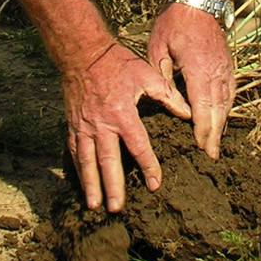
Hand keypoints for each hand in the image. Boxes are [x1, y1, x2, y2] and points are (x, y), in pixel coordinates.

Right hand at [62, 41, 193, 212]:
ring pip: (87, 161)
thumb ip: (167, 96)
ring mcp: (84, 125)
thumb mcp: (145, 75)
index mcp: (123, 114)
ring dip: (91, 184)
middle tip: (117, 208)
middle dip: (112, 187)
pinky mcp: (73, 123)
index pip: (138, 147)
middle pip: (108, 162)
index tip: (155, 184)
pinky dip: (78, 168)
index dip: (149, 167)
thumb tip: (188, 113)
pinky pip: (74, 150)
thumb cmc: (116, 62)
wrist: (82, 51)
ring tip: (94, 205)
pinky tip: (82, 182)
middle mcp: (101, 124)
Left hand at [148, 4, 234, 159]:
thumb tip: (172, 104)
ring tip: (216, 143)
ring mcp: (225, 68)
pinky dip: (227, 107)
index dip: (203, 128)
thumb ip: (164, 77)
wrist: (200, 1)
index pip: (202, 106)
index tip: (201, 146)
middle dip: (214, 133)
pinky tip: (222, 117)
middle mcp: (216, 72)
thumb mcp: (159, 47)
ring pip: (226, 102)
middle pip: (217, 109)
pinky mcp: (228, 64)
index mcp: (198, 69)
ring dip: (222, 123)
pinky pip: (230, 91)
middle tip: (211, 155)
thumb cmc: (174, 22)